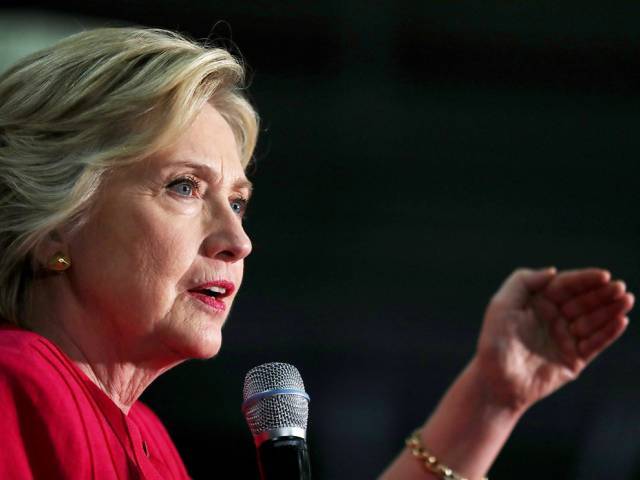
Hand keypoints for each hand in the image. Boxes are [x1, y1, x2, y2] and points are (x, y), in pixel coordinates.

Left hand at [474, 267, 633, 411]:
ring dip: (610, 310)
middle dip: (602, 294)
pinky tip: (620, 321)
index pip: (566, 285)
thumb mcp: (502, 304)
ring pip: (593, 321)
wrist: (496, 380)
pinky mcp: (574, 359)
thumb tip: (553, 272)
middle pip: (583, 301)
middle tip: (620, 288)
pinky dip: (608, 332)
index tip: (603, 275)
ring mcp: (565, 338)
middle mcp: (554, 318)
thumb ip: (523, 281)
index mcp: (538, 302)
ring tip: (626, 301)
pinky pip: (595, 343)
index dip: (585, 279)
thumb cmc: (495, 341)